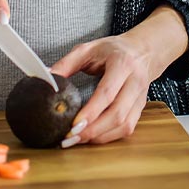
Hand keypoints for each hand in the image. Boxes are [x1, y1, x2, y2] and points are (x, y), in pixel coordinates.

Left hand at [50, 5, 188, 145]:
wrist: (141, 51)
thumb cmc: (112, 50)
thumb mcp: (88, 49)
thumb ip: (67, 63)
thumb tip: (47, 77)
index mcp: (122, 64)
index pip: (107, 92)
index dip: (91, 111)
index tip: (73, 125)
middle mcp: (135, 82)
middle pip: (118, 114)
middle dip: (93, 130)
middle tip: (71, 137)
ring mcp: (140, 97)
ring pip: (124, 125)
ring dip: (100, 136)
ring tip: (78, 140)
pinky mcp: (140, 108)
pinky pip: (127, 129)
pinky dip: (109, 137)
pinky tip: (93, 137)